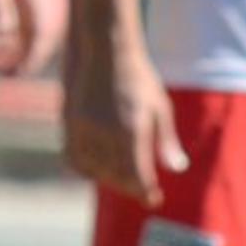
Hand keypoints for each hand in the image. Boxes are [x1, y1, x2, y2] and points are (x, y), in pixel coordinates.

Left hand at [0, 0, 51, 76]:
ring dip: (22, 61)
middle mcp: (38, 11)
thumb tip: (2, 33)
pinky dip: (15, 53)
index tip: (22, 72)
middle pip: (39, 44)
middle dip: (29, 63)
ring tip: (4, 76)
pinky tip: (0, 63)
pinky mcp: (22, 16)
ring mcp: (31, 14)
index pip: (40, 37)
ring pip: (31, 45)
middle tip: (12, 78)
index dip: (34, 56)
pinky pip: (23, 40)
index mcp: (36, 4)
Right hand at [63, 43, 185, 207]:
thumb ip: (166, 140)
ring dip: (108, 178)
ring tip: (120, 176)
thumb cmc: (137, 76)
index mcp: (132, 129)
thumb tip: (177, 169)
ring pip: (94, 170)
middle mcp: (106, 131)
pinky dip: (85, 167)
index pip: (138, 176)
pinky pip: (73, 158)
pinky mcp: (69, 121)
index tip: (153, 198)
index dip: (146, 192)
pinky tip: (97, 165)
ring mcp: (84, 126)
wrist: (104, 47)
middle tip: (140, 188)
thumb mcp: (159, 106)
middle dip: (130, 186)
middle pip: (116, 177)